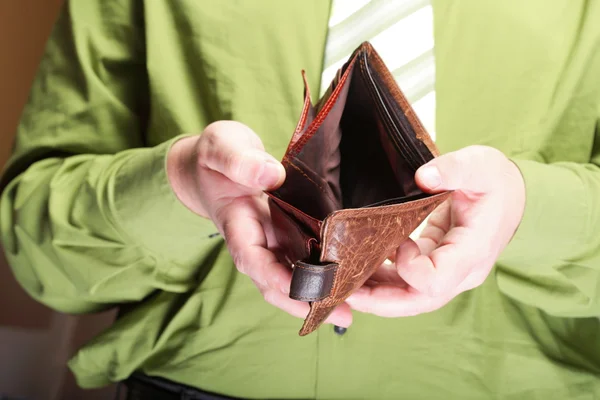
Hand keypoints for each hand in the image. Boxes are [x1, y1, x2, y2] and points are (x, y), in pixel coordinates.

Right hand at [166, 121, 352, 326]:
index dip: (277, 279)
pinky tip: (355, 277)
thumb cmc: (214, 157)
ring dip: (322, 293)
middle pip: (278, 282)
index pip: (255, 261)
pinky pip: (308, 257)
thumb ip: (240, 163)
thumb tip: (271, 176)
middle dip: (307, 301)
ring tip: (358, 306)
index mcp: (238, 227)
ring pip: (296, 275)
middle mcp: (258, 242)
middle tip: (343, 315)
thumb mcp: (221, 149)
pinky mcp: (290, 233)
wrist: (215, 162)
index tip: (302, 290)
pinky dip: (328, 270)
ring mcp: (274, 241)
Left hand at [346, 145, 525, 316]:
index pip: (435, 282)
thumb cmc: (496, 181)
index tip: (396, 240)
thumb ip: (454, 169)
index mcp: (472, 252)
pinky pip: (408, 281)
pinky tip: (359, 268)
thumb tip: (423, 176)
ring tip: (343, 284)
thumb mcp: (480, 165)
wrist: (512, 195)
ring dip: (376, 294)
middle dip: (380, 301)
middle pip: (418, 301)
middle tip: (344, 291)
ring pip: (411, 297)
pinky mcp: (436, 264)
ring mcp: (449, 272)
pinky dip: (383, 279)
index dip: (408, 267)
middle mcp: (461, 271)